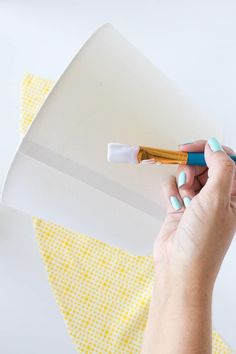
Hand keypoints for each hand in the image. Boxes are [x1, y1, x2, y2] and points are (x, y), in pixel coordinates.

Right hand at [153, 137, 235, 289]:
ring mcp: (198, 202)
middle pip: (206, 166)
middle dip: (194, 168)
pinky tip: (174, 205)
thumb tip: (214, 147)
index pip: (227, 161)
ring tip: (183, 199)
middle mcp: (217, 197)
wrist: (179, 268)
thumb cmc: (202, 242)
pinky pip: (174, 188)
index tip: (194, 147)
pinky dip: (171, 192)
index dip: (211, 151)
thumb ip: (219, 169)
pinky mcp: (180, 207)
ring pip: (188, 175)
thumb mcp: (217, 200)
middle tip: (188, 178)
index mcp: (234, 195)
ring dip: (182, 182)